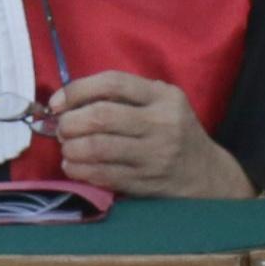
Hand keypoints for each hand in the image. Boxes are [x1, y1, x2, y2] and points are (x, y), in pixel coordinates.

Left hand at [52, 71, 255, 198]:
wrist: (207, 175)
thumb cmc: (175, 132)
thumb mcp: (162, 103)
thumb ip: (125, 96)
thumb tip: (69, 100)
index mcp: (164, 97)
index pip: (113, 83)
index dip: (77, 90)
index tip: (57, 103)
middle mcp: (161, 124)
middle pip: (101, 117)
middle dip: (70, 123)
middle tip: (61, 129)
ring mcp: (154, 156)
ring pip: (98, 148)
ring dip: (71, 149)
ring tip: (66, 148)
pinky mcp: (146, 183)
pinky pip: (103, 175)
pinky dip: (80, 170)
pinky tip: (73, 166)